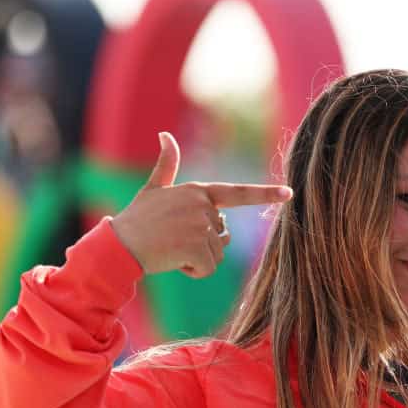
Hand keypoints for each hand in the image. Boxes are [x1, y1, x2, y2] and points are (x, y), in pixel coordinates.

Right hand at [111, 132, 292, 277]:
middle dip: (203, 245)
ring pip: (217, 254)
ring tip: (171, 249)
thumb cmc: (136, 219)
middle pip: (223, 235)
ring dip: (197, 260)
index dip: (265, 194)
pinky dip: (194, 272)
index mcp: (197, 191)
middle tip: (173, 240)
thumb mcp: (153, 189)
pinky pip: (209, 268)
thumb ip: (166, 165)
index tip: (289, 193)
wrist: (118, 245)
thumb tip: (165, 135)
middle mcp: (203, 205)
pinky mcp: (198, 245)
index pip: (238, 192)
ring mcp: (201, 225)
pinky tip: (174, 262)